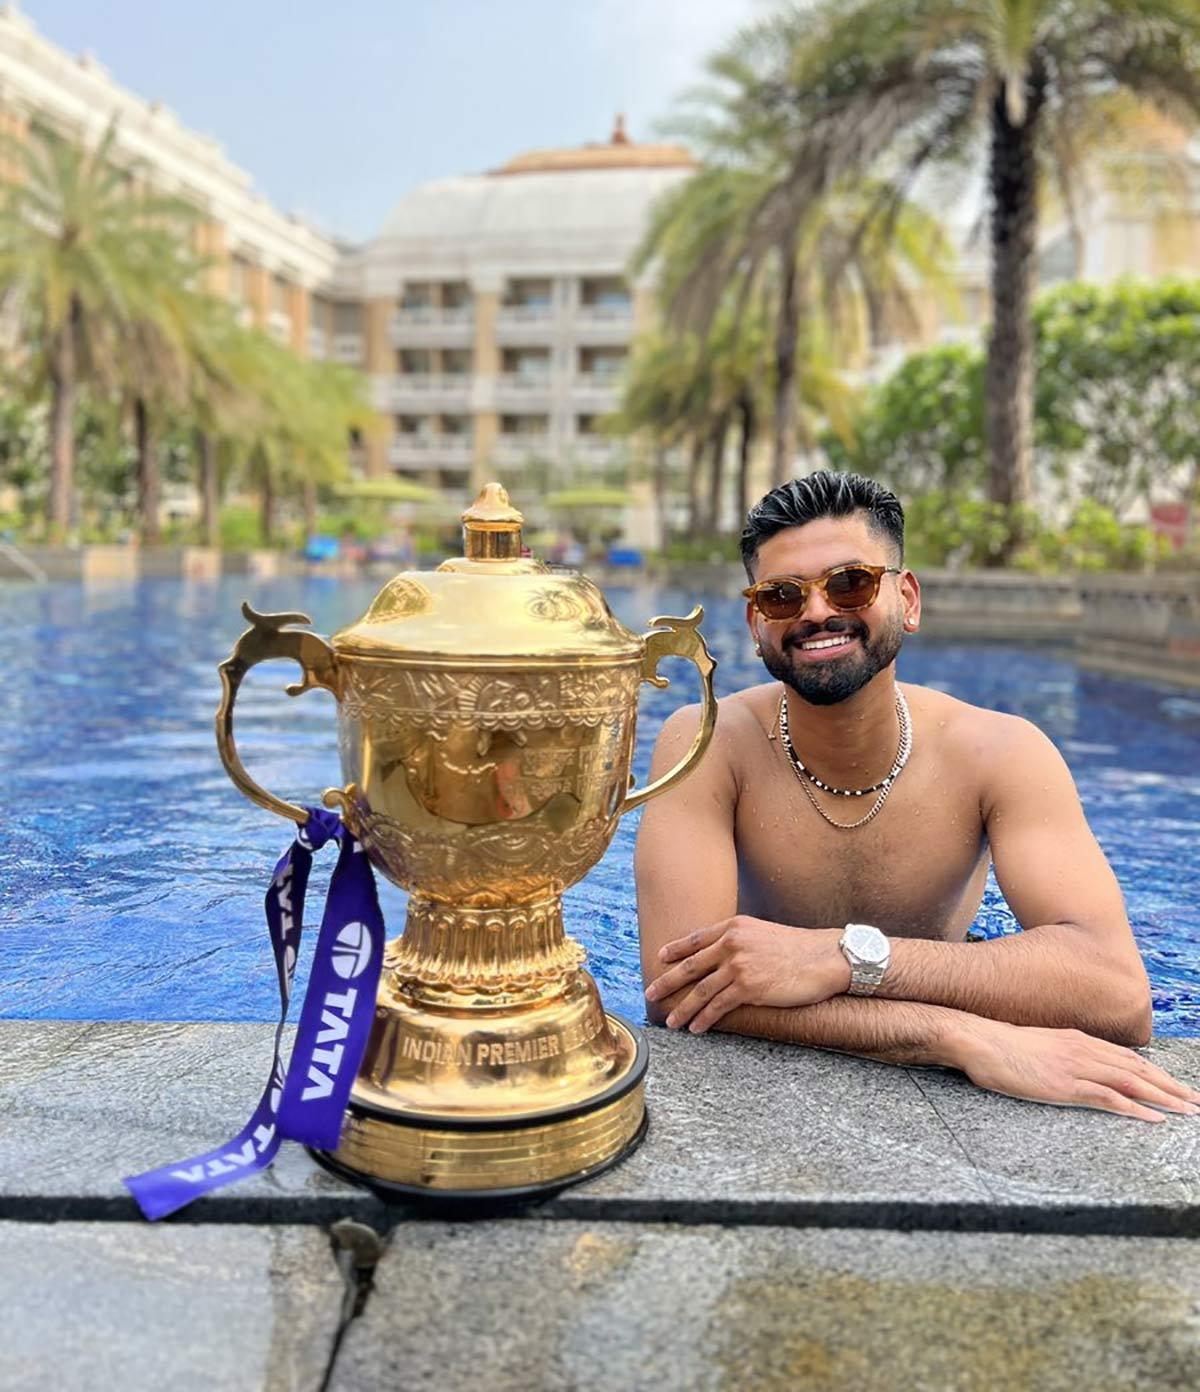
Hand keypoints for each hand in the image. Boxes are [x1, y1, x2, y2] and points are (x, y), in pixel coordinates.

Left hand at [644, 916, 851, 1032]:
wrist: (825, 957)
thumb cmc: (799, 948)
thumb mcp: (763, 933)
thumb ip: (740, 941)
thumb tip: (722, 955)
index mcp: (734, 927)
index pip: (696, 938)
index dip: (675, 949)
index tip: (660, 957)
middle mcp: (732, 943)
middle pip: (690, 965)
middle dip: (667, 982)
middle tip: (650, 994)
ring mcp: (739, 965)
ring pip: (700, 990)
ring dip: (683, 1008)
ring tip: (671, 1021)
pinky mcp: (749, 987)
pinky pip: (719, 1006)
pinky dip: (704, 1019)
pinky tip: (696, 1028)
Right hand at [945, 1017, 1199, 1121]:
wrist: (978, 1040)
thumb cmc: (999, 1046)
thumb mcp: (1037, 1045)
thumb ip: (1060, 1055)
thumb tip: (1069, 1067)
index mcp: (1078, 1039)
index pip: (1127, 1058)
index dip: (1155, 1072)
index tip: (1175, 1084)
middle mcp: (1083, 1049)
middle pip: (1138, 1069)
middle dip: (1171, 1085)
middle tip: (1196, 1100)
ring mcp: (1076, 1067)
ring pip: (1132, 1083)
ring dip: (1165, 1098)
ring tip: (1188, 1111)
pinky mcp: (1065, 1085)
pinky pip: (1109, 1098)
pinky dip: (1136, 1109)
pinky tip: (1155, 1118)